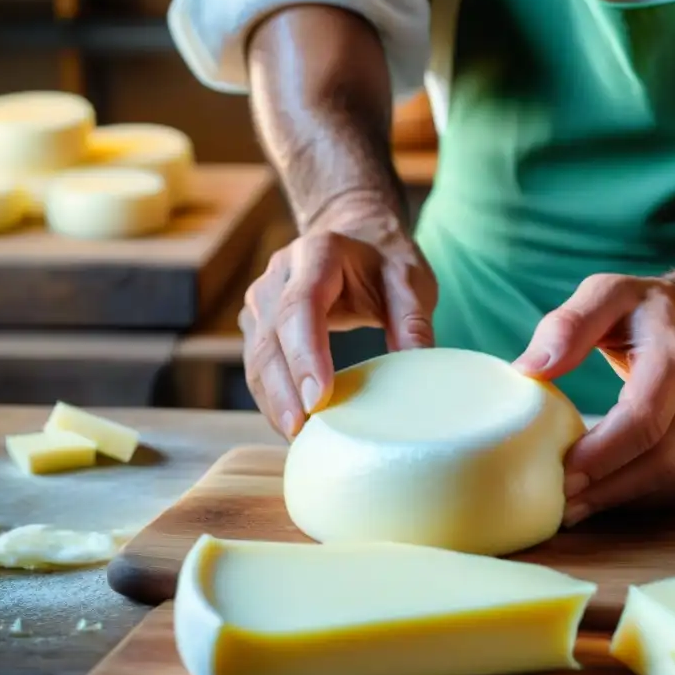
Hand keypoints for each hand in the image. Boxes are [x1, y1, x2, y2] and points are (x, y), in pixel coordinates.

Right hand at [239, 210, 437, 439]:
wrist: (354, 236)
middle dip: (284, 389)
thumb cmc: (384, 261)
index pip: (301, 306)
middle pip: (270, 336)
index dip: (305, 354)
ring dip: (273, 401)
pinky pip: (257, 367)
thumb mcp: (410, 280)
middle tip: (303, 431)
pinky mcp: (258, 324)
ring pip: (256, 356)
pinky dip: (272, 399)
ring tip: (297, 438)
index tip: (320, 398)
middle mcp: (279, 274)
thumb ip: (414, 321)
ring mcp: (262, 300)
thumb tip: (418, 373)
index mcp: (318, 254)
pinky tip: (292, 426)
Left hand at [513, 274, 674, 525]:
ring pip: (672, 480)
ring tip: (573, 510)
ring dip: (622, 500)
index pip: (644, 417)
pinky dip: (643, 501)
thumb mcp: (604, 294)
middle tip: (560, 505)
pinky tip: (605, 499)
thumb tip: (529, 370)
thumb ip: (568, 325)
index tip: (563, 474)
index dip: (604, 453)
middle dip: (608, 488)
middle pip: (660, 458)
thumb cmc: (636, 311)